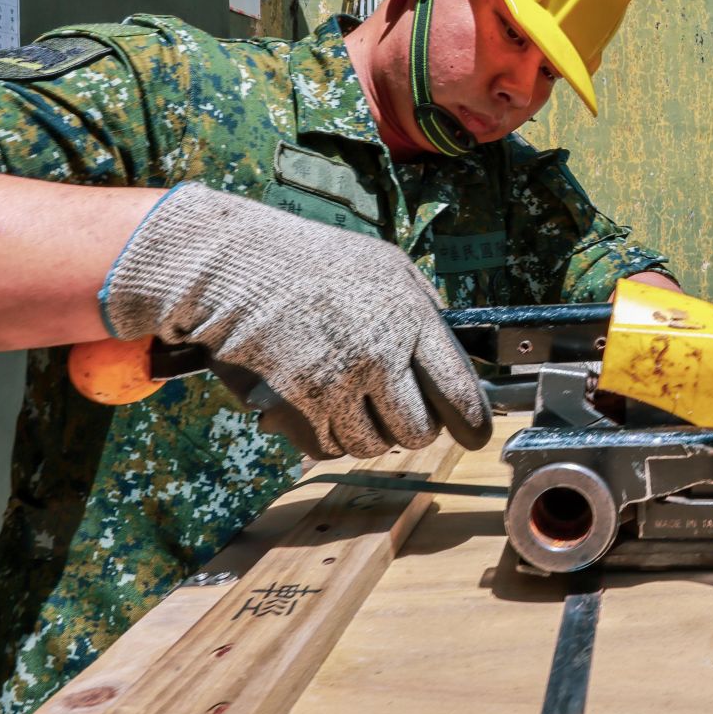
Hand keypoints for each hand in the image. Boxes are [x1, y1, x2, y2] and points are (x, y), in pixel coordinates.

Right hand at [99, 183, 490, 458]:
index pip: (459, 392)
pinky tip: (323, 404)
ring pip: (374, 446)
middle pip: (418, 432)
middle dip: (413, 428)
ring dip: (368, 432)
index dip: (472, 423)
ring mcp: (337, 387)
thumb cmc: (316, 265)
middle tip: (400, 411)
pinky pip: (330, 448)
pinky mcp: (297, 409)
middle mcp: (379, 357)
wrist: (238, 269)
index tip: (474, 434)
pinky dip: (330, 436)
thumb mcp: (388, 268)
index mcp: (410, 319)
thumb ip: (427, 312)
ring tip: (353, 397)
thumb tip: (461, 360)